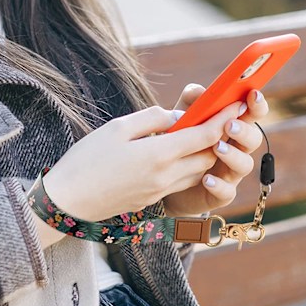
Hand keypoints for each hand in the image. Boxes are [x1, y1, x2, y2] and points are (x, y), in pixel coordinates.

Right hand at [42, 99, 243, 221]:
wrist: (68, 202)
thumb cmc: (86, 160)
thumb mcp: (117, 128)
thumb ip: (152, 118)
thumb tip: (177, 117)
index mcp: (159, 155)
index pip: (205, 135)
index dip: (225, 118)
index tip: (237, 103)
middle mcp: (166, 176)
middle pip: (209, 157)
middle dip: (218, 137)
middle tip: (217, 117)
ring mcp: (160, 192)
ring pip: (198, 172)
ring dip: (204, 154)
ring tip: (196, 135)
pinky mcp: (152, 200)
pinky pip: (181, 182)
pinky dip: (187, 167)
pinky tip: (174, 154)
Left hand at [162, 84, 268, 215]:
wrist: (166, 179)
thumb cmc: (181, 143)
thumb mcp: (184, 118)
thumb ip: (192, 102)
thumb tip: (200, 91)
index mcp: (233, 128)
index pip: (252, 114)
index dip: (257, 104)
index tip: (253, 94)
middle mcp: (237, 150)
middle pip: (253, 139)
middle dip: (244, 130)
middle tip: (228, 124)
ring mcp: (231, 173)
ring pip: (245, 165)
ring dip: (232, 155)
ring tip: (216, 147)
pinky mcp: (220, 194)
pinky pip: (227, 192)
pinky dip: (218, 185)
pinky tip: (206, 179)